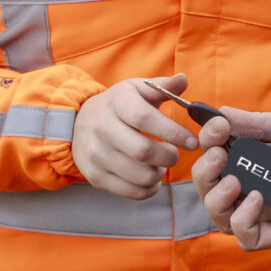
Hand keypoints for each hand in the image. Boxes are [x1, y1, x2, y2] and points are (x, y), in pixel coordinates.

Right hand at [73, 74, 197, 199]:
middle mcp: (102, 129)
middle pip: (143, 151)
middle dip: (168, 157)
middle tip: (174, 154)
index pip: (145, 119)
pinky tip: (152, 177)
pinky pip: (130, 191)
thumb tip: (183, 79)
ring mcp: (95, 154)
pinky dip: (148, 189)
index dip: (173, 132)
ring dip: (159, 174)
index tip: (192, 142)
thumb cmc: (119, 105)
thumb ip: (162, 86)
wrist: (78, 122)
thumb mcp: (137, 89)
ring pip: (139, 175)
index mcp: (117, 104)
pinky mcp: (94, 176)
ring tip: (162, 165)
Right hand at [194, 107, 270, 247]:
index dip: (209, 141)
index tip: (218, 128)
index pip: (218, 154)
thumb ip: (260, 124)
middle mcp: (260, 182)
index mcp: (261, 155)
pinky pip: (248, 238)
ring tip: (236, 181)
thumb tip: (219, 113)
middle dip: (205, 172)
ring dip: (216, 199)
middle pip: (211, 188)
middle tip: (220, 157)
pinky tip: (257, 200)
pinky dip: (242, 222)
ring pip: (222, 216)